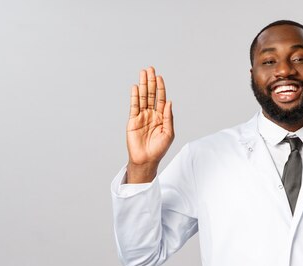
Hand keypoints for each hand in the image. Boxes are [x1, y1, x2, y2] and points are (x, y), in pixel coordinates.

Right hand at [125, 66, 173, 182]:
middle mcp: (151, 115)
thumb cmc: (159, 149)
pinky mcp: (133, 120)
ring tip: (143, 73)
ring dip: (143, 85)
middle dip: (151, 82)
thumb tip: (170, 102)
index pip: (161, 99)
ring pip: (142, 97)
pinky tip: (135, 87)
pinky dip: (135, 96)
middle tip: (150, 69)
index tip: (160, 77)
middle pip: (151, 94)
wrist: (146, 159)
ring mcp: (142, 116)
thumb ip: (168, 117)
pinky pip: (134, 106)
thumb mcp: (169, 133)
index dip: (161, 88)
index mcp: (161, 117)